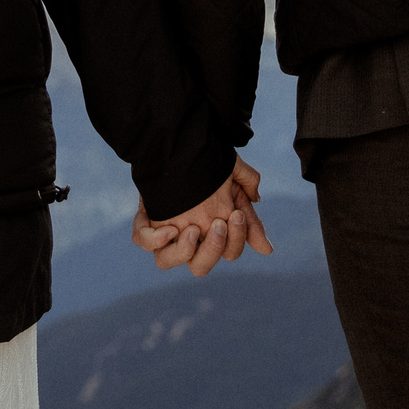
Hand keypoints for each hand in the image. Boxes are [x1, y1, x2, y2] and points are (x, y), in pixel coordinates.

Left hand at [131, 157, 271, 276]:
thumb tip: (266, 249)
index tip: (236, 214)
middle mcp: (189, 236)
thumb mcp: (233, 179)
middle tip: (217, 223)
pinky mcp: (147, 220)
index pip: (228, 253)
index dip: (235, 240)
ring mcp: (166, 231)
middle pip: (199, 266)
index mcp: (212, 231)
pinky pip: (143, 240)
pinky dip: (153, 239)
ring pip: (165, 261)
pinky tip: (168, 227)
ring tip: (190, 230)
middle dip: (212, 249)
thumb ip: (248, 210)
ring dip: (182, 251)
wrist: (179, 141)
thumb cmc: (208, 162)